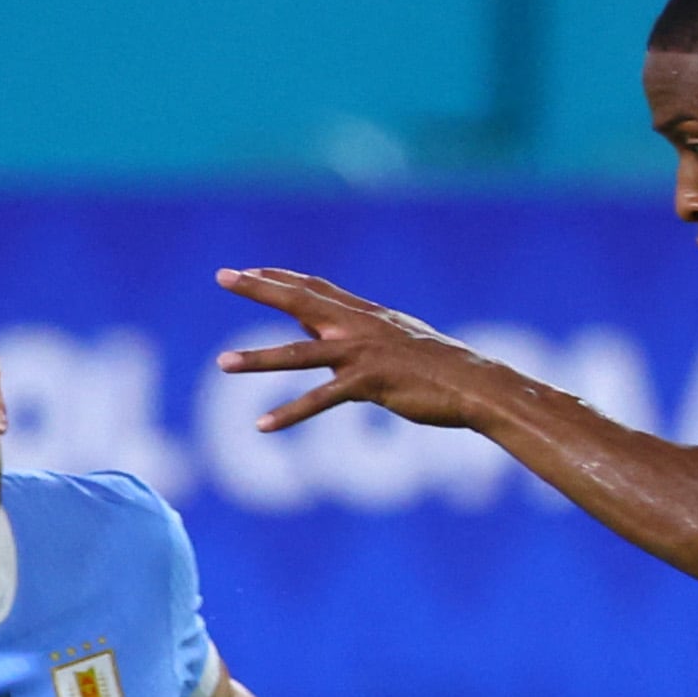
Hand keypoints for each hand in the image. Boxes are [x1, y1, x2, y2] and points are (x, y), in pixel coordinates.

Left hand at [215, 268, 498, 434]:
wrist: (475, 384)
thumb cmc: (441, 369)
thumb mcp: (397, 345)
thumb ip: (360, 343)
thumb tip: (331, 347)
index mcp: (365, 314)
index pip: (313, 288)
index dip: (278, 278)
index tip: (247, 271)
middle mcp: (359, 326)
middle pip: (299, 301)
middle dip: (258, 288)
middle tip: (221, 276)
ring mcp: (362, 353)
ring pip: (299, 354)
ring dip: (258, 359)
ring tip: (222, 364)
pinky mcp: (370, 383)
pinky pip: (321, 400)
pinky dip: (290, 413)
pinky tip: (262, 425)